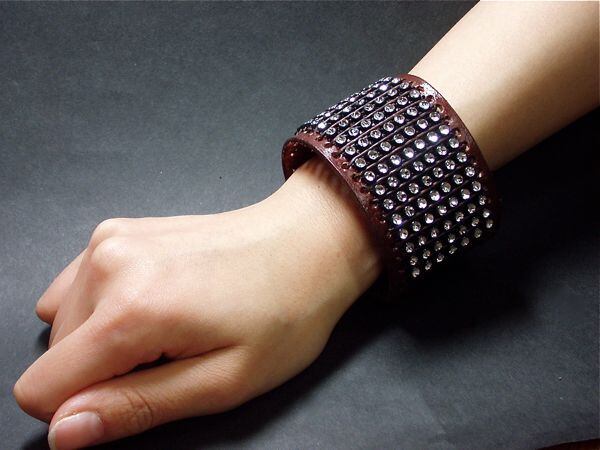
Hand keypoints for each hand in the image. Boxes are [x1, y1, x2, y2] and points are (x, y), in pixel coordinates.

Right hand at [14, 158, 380, 448]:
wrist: (306, 243)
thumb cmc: (283, 313)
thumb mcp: (221, 382)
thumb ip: (134, 407)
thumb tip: (64, 430)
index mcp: (131, 310)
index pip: (41, 388)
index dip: (83, 409)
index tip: (137, 394)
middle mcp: (108, 264)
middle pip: (58, 354)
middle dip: (107, 368)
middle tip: (174, 353)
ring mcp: (112, 239)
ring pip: (68, 321)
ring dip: (111, 336)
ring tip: (174, 324)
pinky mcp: (121, 230)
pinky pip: (81, 286)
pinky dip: (109, 305)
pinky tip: (160, 299)